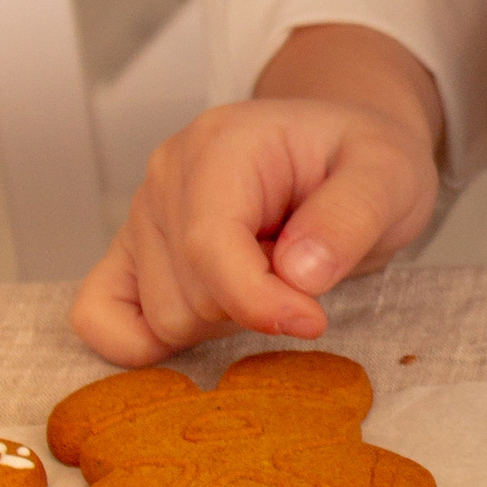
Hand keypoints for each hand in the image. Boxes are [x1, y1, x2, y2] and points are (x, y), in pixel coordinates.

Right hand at [70, 92, 439, 364]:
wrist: (339, 153)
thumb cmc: (360, 162)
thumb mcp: (390, 175)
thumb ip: (351, 217)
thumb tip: (297, 274)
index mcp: (223, 144)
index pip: (209, 246)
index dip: (258, 301)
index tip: (312, 321)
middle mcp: (166, 175)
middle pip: (186, 296)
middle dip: (251, 309)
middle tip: (300, 274)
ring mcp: (140, 215)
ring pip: (159, 319)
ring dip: (222, 321)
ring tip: (266, 274)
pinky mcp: (129, 253)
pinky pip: (97, 317)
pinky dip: (146, 342)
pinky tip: (210, 321)